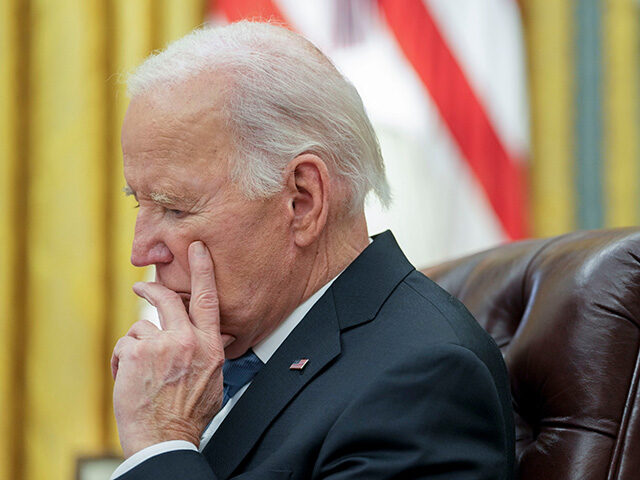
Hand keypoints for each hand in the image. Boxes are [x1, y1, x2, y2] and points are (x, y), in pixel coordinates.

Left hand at [111, 241, 234, 457]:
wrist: (165, 439)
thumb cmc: (189, 415)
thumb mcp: (214, 381)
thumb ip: (209, 354)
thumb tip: (207, 341)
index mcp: (210, 346)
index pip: (208, 299)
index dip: (203, 270)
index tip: (196, 250)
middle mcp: (188, 340)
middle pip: (167, 300)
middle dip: (152, 290)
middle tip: (142, 287)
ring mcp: (161, 345)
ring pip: (141, 329)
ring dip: (137, 348)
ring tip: (140, 374)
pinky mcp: (137, 354)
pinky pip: (125, 344)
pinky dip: (123, 361)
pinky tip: (130, 380)